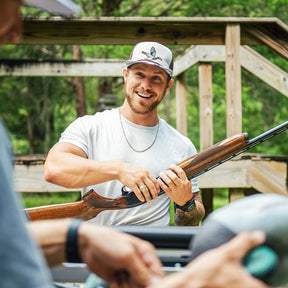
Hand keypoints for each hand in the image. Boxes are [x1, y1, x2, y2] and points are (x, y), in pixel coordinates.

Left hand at [78, 223, 163, 286]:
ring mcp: (129, 272)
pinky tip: (113, 277)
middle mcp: (139, 264)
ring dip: (124, 286)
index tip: (141, 284)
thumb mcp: (127, 255)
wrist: (87, 244)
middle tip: (125, 275)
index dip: (152, 283)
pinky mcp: (119, 278)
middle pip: (146, 284)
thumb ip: (142, 270)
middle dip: (135, 284)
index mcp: (146, 254)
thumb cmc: (107, 241)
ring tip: (118, 274)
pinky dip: (116, 287)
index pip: (158, 274)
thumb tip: (155, 282)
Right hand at [118, 162, 159, 201]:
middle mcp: (142, 176)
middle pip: (151, 186)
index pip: (154, 180)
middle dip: (154, 193)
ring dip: (148, 197)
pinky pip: (138, 192)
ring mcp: (137, 180)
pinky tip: (142, 200)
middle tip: (155, 197)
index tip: (158, 191)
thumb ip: (146, 174)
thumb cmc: (130, 169)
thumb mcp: (140, 169)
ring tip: (148, 200)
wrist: (120, 169)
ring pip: (145, 190)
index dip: (157, 187)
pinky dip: (141, 197)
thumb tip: (151, 181)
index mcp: (146, 172)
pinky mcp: (132, 184)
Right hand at [150, 231, 269, 287]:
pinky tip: (227, 268)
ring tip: (235, 263)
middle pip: (258, 282)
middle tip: (247, 259)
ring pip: (246, 282)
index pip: (270, 283)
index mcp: (250, 286)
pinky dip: (235, 276)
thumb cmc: (207, 273)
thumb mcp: (228, 253)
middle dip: (254, 270)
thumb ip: (245, 243)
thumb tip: (258, 235)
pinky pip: (237, 282)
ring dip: (244, 273)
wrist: (191, 283)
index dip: (267, 271)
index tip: (261, 259)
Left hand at [158, 165, 191, 205]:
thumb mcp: (187, 183)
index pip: (180, 172)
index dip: (175, 167)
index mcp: (185, 181)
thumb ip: (182, 177)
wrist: (186, 201)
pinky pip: (165, 188)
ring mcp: (176, 190)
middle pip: (173, 177)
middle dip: (168, 172)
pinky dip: (161, 183)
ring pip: (169, 182)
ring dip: (164, 176)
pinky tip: (159, 180)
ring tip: (161, 174)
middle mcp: (181, 185)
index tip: (171, 166)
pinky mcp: (171, 194)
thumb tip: (174, 169)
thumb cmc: (185, 190)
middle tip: (166, 171)